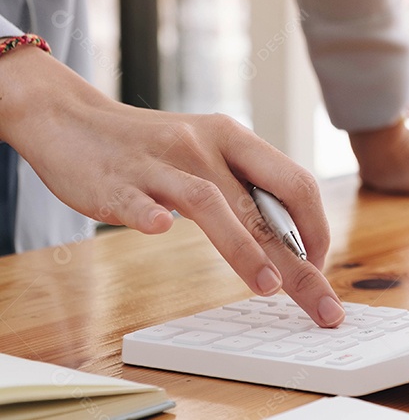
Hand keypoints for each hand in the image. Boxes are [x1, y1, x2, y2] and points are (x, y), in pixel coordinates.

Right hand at [0, 48, 344, 326]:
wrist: (69, 118)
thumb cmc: (151, 147)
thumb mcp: (208, 151)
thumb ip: (244, 188)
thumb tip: (292, 241)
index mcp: (233, 139)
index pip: (296, 184)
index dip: (316, 230)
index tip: (319, 269)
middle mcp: (204, 147)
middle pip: (263, 206)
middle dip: (299, 262)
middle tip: (322, 307)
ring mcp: (158, 164)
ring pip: (210, 203)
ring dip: (243, 247)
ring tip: (269, 286)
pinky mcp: (114, 182)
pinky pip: (136, 201)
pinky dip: (149, 215)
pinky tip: (160, 229)